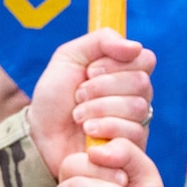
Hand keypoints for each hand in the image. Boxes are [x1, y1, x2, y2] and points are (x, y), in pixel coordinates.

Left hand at [27, 30, 155, 174]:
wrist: (41, 135)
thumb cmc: (55, 97)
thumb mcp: (69, 57)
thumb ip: (101, 40)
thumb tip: (135, 46)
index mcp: (125, 72)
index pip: (145, 59)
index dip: (116, 64)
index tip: (90, 70)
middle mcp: (136, 96)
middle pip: (141, 82)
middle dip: (101, 88)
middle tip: (78, 95)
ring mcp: (137, 122)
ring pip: (137, 107)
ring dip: (98, 108)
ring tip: (78, 116)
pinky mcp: (132, 146)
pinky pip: (133, 131)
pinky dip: (104, 128)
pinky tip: (88, 132)